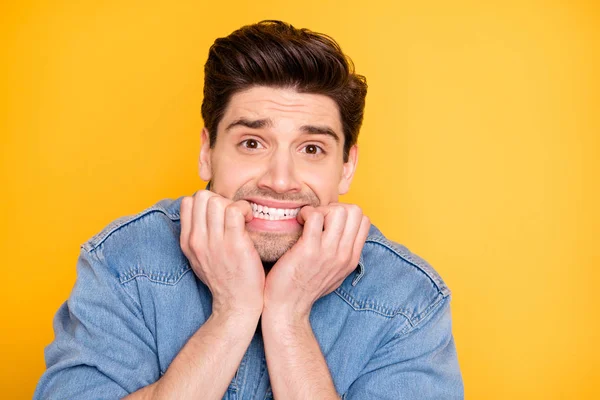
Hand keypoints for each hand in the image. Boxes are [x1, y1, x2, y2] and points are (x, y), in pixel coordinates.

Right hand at [179, 190, 264, 317]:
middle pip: (202, 197)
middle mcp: (197, 240)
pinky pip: (235, 210)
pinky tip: (251, 220)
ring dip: (234, 203)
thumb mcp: (200, 258)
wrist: (237, 304)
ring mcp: (215, 242)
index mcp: (188, 241)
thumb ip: (197, 236)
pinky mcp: (235, 244)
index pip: (187, 202)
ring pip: (217, 201)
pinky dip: (245, 209)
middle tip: (233, 213)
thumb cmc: (224, 279)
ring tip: (243, 217)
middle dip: (220, 199)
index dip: (206, 201)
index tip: (220, 213)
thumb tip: (200, 213)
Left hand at [263, 203, 369, 320]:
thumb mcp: (334, 274)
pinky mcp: (309, 250)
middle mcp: (344, 254)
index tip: (328, 221)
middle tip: (318, 217)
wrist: (287, 309)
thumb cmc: (304, 288)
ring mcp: (328, 252)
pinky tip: (297, 222)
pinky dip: (306, 213)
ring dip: (321, 209)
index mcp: (351, 258)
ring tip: (308, 219)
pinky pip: (315, 216)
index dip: (346, 213)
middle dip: (335, 207)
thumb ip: (341, 255)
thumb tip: (343, 235)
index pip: (364, 220)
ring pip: (339, 210)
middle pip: (355, 211)